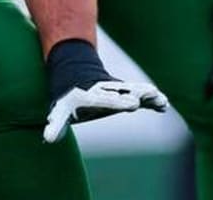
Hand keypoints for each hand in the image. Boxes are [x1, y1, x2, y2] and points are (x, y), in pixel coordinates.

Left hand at [43, 39, 167, 142]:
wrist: (77, 74)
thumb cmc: (68, 99)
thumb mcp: (59, 110)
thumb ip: (56, 125)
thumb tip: (48, 138)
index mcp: (90, 95)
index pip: (105, 99)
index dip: (118, 101)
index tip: (133, 105)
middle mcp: (106, 90)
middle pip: (122, 92)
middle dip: (132, 95)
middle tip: (145, 97)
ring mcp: (118, 90)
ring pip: (134, 90)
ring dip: (146, 95)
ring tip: (160, 99)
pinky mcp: (126, 94)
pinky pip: (141, 96)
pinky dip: (151, 100)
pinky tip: (163, 106)